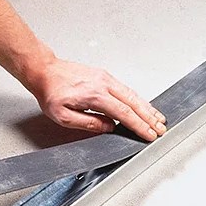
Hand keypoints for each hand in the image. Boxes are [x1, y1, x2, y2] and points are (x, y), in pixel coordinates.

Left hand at [25, 56, 165, 140]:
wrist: (45, 71)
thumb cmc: (51, 92)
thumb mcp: (63, 116)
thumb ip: (87, 123)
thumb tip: (109, 127)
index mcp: (94, 95)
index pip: (123, 113)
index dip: (139, 125)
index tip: (150, 134)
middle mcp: (103, 84)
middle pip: (133, 102)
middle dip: (149, 117)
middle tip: (161, 129)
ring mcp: (105, 78)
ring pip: (132, 94)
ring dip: (146, 107)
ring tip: (158, 119)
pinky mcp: (104, 76)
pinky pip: (125, 89)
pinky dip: (137, 99)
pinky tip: (142, 105)